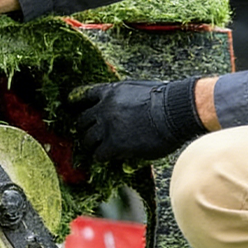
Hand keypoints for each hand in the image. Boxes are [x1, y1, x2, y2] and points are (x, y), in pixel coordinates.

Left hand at [71, 78, 206, 161]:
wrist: (175, 111)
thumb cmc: (166, 100)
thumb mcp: (140, 89)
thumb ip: (126, 97)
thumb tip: (125, 108)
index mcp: (111, 91)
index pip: (85, 95)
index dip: (77, 102)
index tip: (72, 106)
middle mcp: (105, 107)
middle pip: (82, 120)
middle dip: (84, 128)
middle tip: (88, 136)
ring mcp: (108, 126)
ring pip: (88, 139)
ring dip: (92, 145)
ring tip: (97, 150)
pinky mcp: (115, 144)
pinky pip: (99, 154)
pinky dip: (102, 157)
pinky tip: (107, 158)